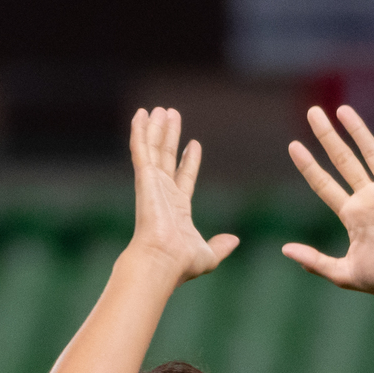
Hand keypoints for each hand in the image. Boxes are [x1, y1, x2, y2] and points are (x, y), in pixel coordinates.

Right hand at [128, 107, 237, 286]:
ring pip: (154, 149)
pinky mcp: (144, 178)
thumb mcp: (210, 255)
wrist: (163, 261)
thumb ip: (221, 246)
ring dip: (156, 129)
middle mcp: (163, 194)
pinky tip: (141, 114)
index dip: (189, 161)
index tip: (193, 144)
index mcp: (178, 209)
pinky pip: (141, 149)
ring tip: (160, 109)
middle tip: (171, 116)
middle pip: (166, 158)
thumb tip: (234, 240)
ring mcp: (152, 185)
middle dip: (169, 137)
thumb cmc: (182, 263)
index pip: (184, 177)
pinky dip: (139, 131)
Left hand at [282, 105, 373, 304]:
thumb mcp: (344, 274)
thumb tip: (285, 249)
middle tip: (312, 112)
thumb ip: (315, 261)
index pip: (324, 184)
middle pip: (344, 160)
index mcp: (352, 216)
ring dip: (358, 131)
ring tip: (342, 109)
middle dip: (327, 137)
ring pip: (373, 154)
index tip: (293, 146)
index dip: (308, 166)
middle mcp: (369, 200)